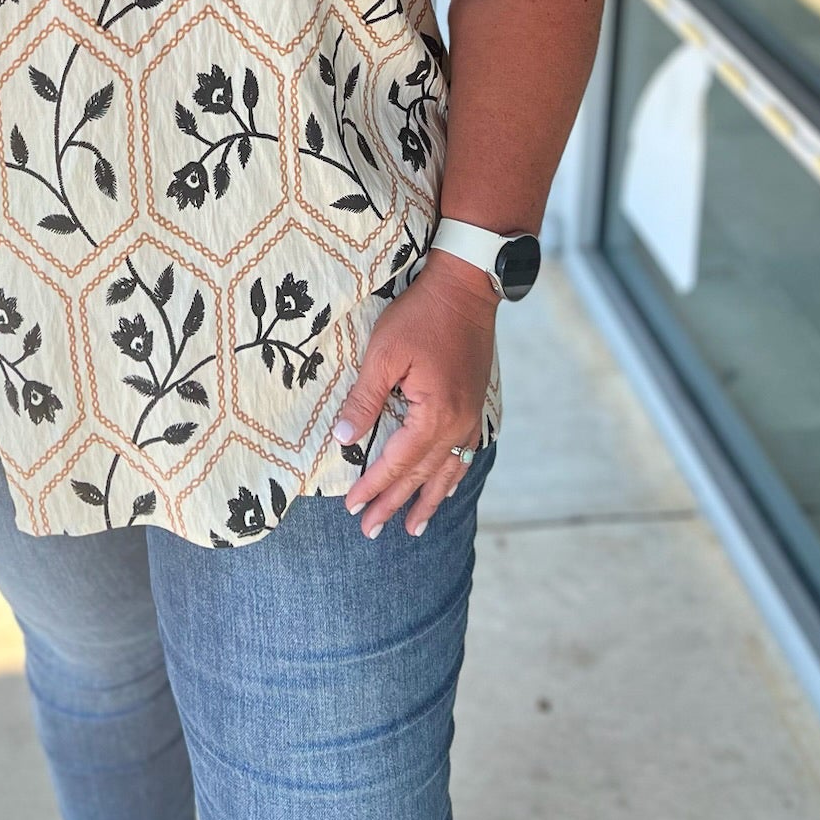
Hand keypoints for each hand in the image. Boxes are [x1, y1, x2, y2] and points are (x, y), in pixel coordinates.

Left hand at [332, 251, 496, 537]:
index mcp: (435, 415)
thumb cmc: (421, 316)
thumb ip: (365, 399)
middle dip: (395, 503)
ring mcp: (471, 417)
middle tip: (371, 530)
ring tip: (413, 527)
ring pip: (447, 471)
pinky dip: (450, 476)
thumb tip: (344, 438)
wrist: (466, 289)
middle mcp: (458, 424)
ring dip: (427, 500)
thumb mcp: (384, 354)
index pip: (397, 462)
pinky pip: (463, 453)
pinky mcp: (475, 406)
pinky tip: (444, 486)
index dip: (373, 486)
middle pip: (421, 475)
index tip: (352, 508)